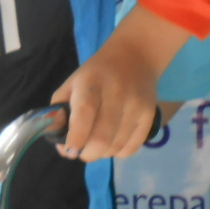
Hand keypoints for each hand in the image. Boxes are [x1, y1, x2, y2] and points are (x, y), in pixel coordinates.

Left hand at [50, 5, 189, 161]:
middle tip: (83, 151)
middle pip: (102, 137)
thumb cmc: (96, 74)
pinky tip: (114, 142)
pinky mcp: (149, 114)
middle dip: (88, 154)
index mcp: (91, 83)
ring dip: (103, 154)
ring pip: (117, 146)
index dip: (76, 138)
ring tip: (98, 144)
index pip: (85, 114)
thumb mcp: (72, 83)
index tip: (70, 149)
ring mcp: (136, 104)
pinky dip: (119, 152)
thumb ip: (59, 114)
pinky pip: (132, 147)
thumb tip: (63, 148)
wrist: (135, 56)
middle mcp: (116, 92)